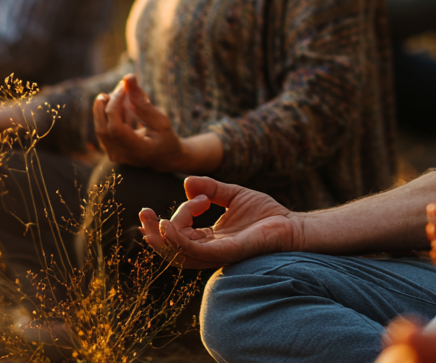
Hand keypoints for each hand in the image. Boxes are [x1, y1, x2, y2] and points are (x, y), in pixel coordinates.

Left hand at [93, 73, 219, 171]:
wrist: (165, 158)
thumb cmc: (166, 138)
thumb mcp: (161, 120)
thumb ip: (142, 101)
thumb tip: (128, 77)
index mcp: (138, 150)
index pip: (116, 128)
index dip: (115, 105)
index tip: (124, 87)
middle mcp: (122, 156)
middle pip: (103, 128)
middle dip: (106, 104)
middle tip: (119, 87)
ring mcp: (114, 155)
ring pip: (100, 128)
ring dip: (107, 107)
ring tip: (124, 94)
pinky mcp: (110, 150)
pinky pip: (104, 129)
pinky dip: (111, 114)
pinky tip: (125, 106)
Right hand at [139, 175, 300, 268]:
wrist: (292, 225)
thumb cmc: (265, 213)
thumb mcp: (233, 195)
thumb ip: (210, 188)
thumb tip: (186, 181)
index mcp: (209, 239)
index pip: (180, 233)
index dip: (180, 213)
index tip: (199, 195)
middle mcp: (209, 250)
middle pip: (173, 247)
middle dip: (155, 232)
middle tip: (143, 213)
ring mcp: (216, 254)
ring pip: (179, 253)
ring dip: (162, 238)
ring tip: (152, 221)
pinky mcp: (227, 253)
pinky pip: (196, 252)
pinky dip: (180, 240)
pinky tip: (169, 226)